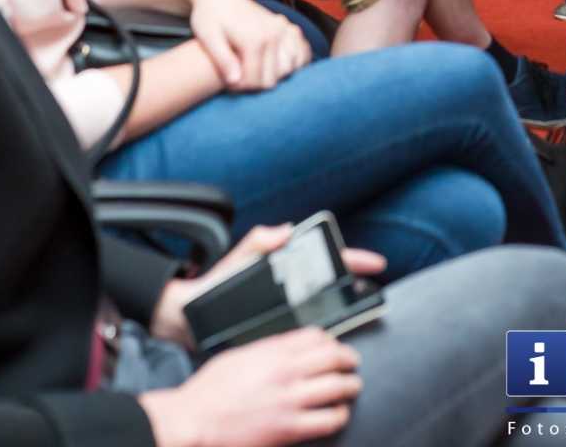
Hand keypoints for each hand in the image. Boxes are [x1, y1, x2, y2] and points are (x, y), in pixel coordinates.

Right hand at [140, 328, 361, 446]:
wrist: (194, 421)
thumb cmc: (210, 391)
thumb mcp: (239, 356)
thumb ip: (267, 351)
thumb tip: (287, 350)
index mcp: (272, 351)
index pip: (315, 335)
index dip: (331, 339)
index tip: (334, 344)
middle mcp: (286, 371)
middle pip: (333, 357)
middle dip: (348, 360)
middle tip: (353, 364)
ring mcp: (290, 400)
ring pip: (337, 387)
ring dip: (350, 386)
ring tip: (352, 387)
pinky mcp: (290, 429)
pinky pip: (328, 420)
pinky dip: (339, 415)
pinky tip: (338, 414)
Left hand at [153, 225, 386, 349]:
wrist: (192, 317)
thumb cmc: (215, 285)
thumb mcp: (237, 260)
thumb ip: (259, 241)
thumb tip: (285, 230)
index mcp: (284, 263)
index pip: (324, 258)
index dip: (351, 258)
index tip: (373, 262)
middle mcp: (289, 283)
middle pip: (329, 280)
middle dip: (352, 280)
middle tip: (371, 287)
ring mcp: (286, 306)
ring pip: (322, 304)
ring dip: (341, 305)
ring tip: (361, 310)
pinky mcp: (279, 327)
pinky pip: (306, 326)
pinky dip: (323, 328)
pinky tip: (334, 335)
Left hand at [185, 0, 311, 89]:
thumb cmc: (208, 16)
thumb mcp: (208, 38)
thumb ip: (222, 60)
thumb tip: (235, 82)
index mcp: (254, 39)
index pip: (254, 82)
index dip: (239, 88)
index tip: (227, 81)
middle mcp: (273, 34)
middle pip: (271, 80)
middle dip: (253, 84)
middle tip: (237, 76)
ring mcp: (283, 29)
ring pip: (288, 70)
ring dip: (272, 75)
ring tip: (252, 69)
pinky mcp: (287, 26)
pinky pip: (301, 53)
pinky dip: (293, 63)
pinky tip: (275, 64)